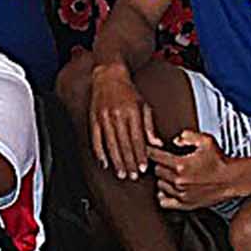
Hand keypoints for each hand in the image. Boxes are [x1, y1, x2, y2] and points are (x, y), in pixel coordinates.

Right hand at [87, 62, 156, 181]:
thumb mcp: (144, 105)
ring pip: (110, 144)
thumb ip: (150, 126)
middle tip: (133, 176)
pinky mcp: (93, 119)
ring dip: (116, 161)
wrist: (108, 74)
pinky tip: (105, 164)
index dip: (140, 155)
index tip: (143, 168)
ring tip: (121, 174)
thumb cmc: (129, 91)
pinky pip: (96, 140)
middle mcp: (117, 115)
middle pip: (124, 144)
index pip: (137, 138)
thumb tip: (157, 144)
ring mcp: (104, 117)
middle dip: (129, 162)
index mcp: (132, 111)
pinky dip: (100, 153)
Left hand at [152, 130, 236, 210]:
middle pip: (156, 170)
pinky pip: (164, 202)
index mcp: (181, 165)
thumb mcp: (206, 141)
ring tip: (172, 173)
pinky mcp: (185, 204)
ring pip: (160, 185)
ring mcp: (181, 194)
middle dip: (160, 164)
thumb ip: (187, 136)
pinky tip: (170, 188)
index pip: (155, 156)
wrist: (232, 179)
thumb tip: (175, 140)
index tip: (150, 149)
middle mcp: (179, 181)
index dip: (150, 151)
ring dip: (163, 178)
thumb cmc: (220, 161)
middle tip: (166, 160)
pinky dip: (164, 195)